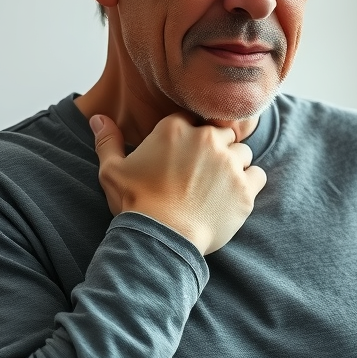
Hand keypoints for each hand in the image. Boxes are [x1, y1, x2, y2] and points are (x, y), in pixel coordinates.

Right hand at [90, 113, 266, 254]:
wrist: (161, 239)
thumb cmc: (135, 204)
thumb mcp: (112, 171)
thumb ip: (108, 141)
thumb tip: (98, 118)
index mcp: (175, 128)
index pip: (192, 121)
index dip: (189, 140)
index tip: (183, 159)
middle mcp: (206, 139)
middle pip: (222, 134)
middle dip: (215, 150)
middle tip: (201, 175)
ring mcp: (229, 162)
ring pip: (243, 153)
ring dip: (234, 166)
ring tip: (216, 188)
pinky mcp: (246, 188)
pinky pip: (258, 175)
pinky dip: (249, 185)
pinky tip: (232, 198)